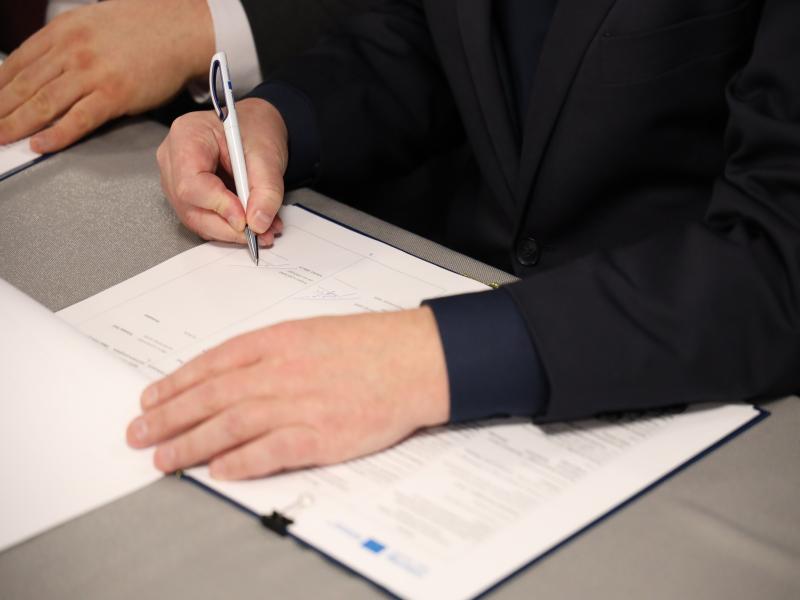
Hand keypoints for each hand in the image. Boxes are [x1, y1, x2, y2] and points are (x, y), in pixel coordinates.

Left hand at [0, 0, 213, 152]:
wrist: (179, 29)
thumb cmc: (142, 27)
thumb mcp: (90, 22)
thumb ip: (65, 43)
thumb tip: (43, 67)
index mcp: (62, 31)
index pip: (17, 63)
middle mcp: (72, 51)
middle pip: (24, 86)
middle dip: (0, 111)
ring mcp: (92, 74)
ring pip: (44, 103)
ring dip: (18, 125)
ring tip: (3, 140)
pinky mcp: (114, 95)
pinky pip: (79, 120)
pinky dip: (57, 134)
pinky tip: (41, 144)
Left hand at [126, 308, 449, 478]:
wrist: (415, 359)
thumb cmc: (369, 344)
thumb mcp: (311, 332)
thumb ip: (270, 352)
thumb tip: (229, 375)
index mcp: (278, 342)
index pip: (212, 364)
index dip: (175, 383)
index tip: (150, 398)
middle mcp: (281, 372)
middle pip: (210, 397)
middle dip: (167, 416)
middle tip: (138, 432)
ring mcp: (300, 405)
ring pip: (230, 426)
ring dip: (190, 444)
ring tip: (163, 458)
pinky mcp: (321, 436)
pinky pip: (270, 452)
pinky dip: (240, 462)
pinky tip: (219, 471)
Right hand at [157, 98, 287, 244]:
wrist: (254, 128)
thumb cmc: (254, 128)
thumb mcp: (268, 154)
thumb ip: (266, 189)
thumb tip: (258, 222)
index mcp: (186, 136)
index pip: (191, 183)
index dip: (218, 206)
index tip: (246, 219)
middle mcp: (173, 159)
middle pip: (190, 207)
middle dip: (227, 227)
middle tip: (259, 233)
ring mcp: (175, 179)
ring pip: (196, 219)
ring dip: (231, 231)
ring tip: (262, 230)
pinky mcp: (187, 196)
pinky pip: (203, 220)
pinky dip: (229, 228)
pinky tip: (252, 224)